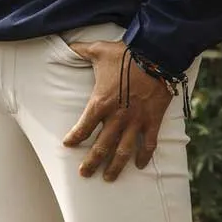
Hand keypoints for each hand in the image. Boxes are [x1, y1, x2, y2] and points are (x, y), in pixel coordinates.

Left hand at [61, 40, 173, 181]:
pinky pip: (148, 145)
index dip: (74, 138)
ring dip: (115, 167)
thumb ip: (80, 50)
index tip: (68, 144)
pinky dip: (144, 156)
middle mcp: (116, 117)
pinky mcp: (152, 121)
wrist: (155, 55)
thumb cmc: (125, 53)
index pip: (83, 127)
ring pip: (123, 151)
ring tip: (109, 178)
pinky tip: (140, 165)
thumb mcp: (98, 49)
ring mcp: (135, 121)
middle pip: (101, 147)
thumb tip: (66, 43)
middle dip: (91, 162)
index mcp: (101, 102)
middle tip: (85, 174)